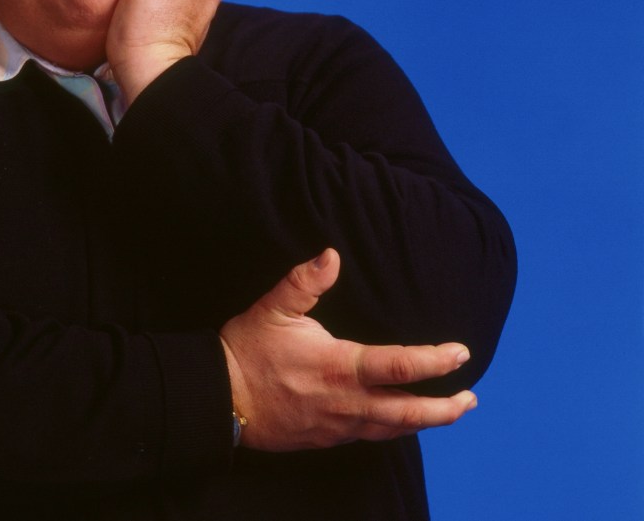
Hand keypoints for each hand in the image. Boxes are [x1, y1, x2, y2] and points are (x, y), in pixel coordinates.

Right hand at [219, 249, 477, 450]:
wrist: (222, 399)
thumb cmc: (247, 350)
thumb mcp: (273, 308)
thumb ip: (304, 281)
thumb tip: (331, 254)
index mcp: (339, 366)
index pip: (400, 366)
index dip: (435, 362)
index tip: (460, 353)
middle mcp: (346, 401)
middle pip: (408, 411)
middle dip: (444, 408)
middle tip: (470, 399)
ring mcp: (338, 424)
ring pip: (393, 429)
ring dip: (425, 421)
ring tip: (448, 413)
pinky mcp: (327, 437)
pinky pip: (370, 436)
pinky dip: (394, 429)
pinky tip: (399, 421)